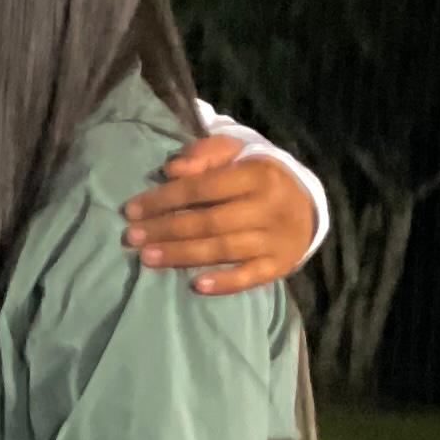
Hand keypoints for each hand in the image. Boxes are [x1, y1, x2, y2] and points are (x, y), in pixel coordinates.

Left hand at [123, 133, 321, 295]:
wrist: (308, 206)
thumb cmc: (258, 177)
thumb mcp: (236, 154)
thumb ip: (204, 155)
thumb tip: (171, 169)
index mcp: (257, 174)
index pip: (203, 187)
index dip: (164, 199)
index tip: (131, 210)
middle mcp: (268, 206)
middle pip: (209, 221)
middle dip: (166, 229)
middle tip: (132, 238)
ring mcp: (275, 238)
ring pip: (224, 249)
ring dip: (182, 255)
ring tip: (147, 258)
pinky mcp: (279, 264)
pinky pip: (250, 276)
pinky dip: (224, 283)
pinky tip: (196, 285)